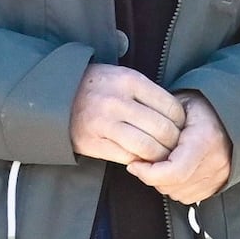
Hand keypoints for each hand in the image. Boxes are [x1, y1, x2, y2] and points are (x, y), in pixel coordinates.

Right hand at [70, 63, 184, 168]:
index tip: (179, 128)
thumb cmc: (99, 87)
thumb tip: (180, 119)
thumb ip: (149, 93)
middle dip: (174, 143)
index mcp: (130, 81)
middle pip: (163, 130)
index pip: (171, 108)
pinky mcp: (94, 143)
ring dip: (159, 156)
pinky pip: (128, 158)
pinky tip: (141, 159)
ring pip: (148, 148)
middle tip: (174, 147)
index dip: (181, 123)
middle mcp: (117, 101)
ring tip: (160, 156)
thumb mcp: (123, 77)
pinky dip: (139, 161)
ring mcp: (104, 123)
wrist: (58, 96)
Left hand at [128, 94, 234, 203]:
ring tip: (160, 162)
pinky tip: (174, 170)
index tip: (135, 164)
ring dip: (163, 182)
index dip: (148, 173)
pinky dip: (176, 187)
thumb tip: (137, 147)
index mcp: (205, 140)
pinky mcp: (219, 184)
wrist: (235, 113)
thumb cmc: (204, 106)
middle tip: (144, 161)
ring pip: (178, 193)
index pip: (173, 172)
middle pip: (173, 185)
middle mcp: (215, 162)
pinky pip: (189, 196)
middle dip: (152, 176)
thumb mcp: (179, 105)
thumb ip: (158, 125)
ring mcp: (219, 175)